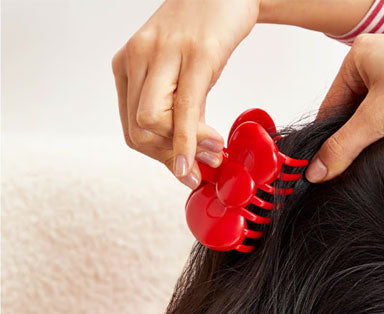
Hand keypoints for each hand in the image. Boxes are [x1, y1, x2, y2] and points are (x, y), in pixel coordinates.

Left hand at [111, 0, 259, 189]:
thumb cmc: (203, 31)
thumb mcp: (181, 73)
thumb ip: (178, 111)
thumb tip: (189, 157)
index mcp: (129, 63)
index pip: (131, 130)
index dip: (160, 158)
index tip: (186, 170)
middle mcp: (139, 56)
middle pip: (138, 132)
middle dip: (170, 158)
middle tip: (201, 165)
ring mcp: (165, 54)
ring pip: (152, 123)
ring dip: (184, 149)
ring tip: (212, 150)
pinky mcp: (196, 55)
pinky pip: (184, 109)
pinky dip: (190, 139)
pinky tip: (207, 150)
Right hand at [305, 28, 383, 182]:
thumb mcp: (375, 120)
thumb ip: (342, 147)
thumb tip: (317, 171)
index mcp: (359, 53)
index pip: (331, 102)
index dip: (330, 134)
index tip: (331, 158)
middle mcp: (382, 50)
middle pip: (356, 104)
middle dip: (359, 129)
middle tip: (364, 152)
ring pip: (381, 102)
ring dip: (382, 124)